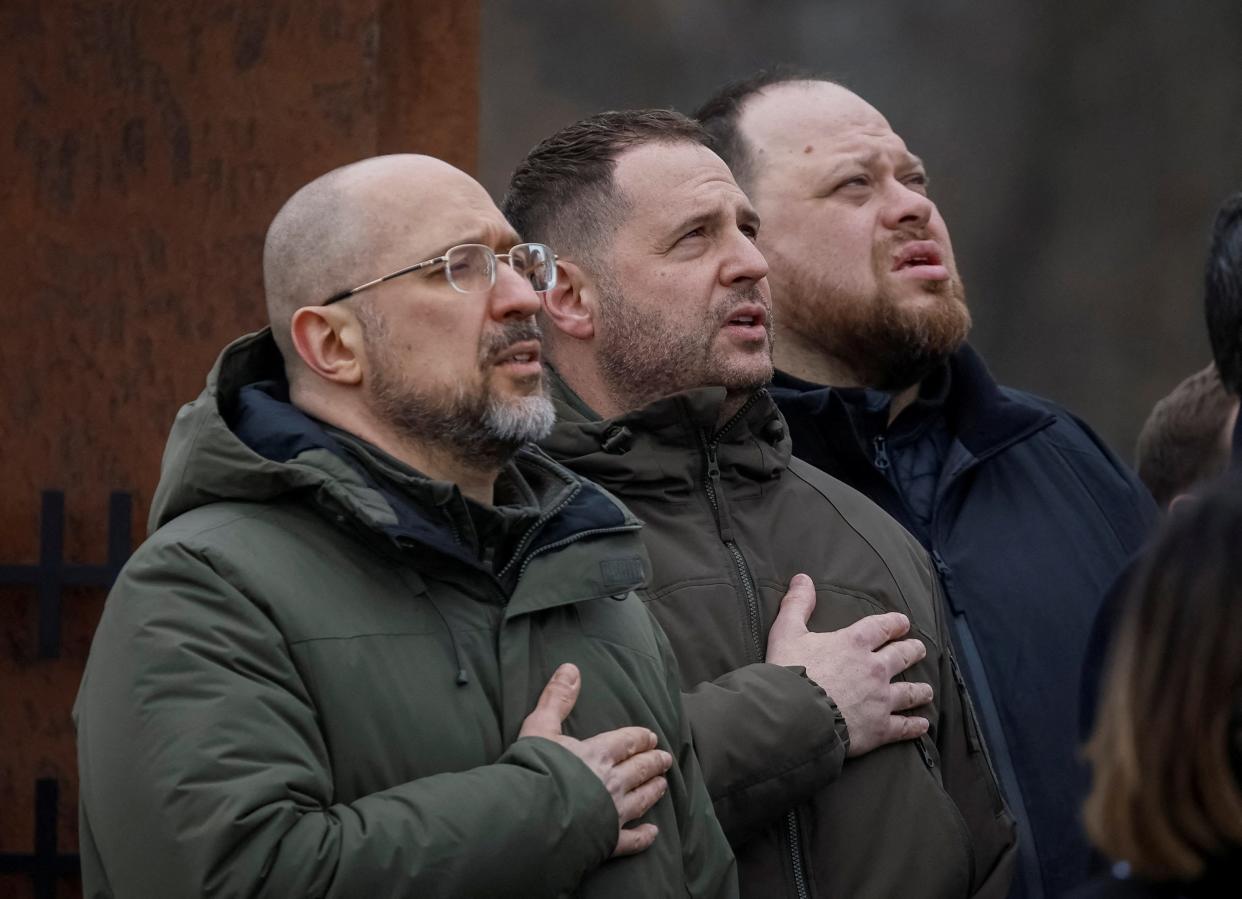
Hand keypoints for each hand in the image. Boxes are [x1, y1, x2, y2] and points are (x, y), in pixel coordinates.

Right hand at [519, 663, 672, 856]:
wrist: (530, 819)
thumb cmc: (533, 770)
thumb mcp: (539, 727)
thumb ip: (556, 698)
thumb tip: (571, 667)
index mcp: (598, 753)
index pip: (628, 742)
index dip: (640, 738)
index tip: (652, 736)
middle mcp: (612, 782)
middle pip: (640, 769)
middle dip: (654, 762)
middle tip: (666, 759)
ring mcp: (613, 813)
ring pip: (642, 799)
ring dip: (654, 791)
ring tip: (663, 785)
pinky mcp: (607, 841)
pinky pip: (632, 840)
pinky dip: (644, 836)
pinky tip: (653, 832)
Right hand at [766, 574, 932, 756]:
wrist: (794, 716)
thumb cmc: (789, 672)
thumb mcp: (786, 631)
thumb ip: (796, 604)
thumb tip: (802, 578)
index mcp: (854, 643)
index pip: (882, 627)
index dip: (895, 623)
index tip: (903, 623)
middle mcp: (874, 668)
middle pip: (902, 656)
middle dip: (913, 651)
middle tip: (919, 649)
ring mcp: (880, 699)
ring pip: (910, 692)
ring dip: (920, 690)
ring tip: (927, 690)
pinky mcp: (879, 728)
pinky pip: (904, 726)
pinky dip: (915, 725)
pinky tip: (922, 724)